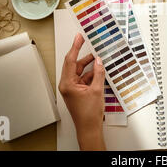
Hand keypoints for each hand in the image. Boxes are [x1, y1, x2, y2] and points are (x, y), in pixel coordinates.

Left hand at [58, 33, 105, 150]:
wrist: (89, 128)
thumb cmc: (89, 114)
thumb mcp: (96, 90)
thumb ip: (98, 73)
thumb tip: (98, 61)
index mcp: (67, 84)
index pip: (70, 60)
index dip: (75, 47)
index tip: (78, 37)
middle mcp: (67, 85)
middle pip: (74, 65)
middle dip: (83, 55)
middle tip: (86, 42)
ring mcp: (72, 88)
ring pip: (79, 71)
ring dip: (89, 66)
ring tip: (98, 59)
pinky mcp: (77, 92)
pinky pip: (83, 78)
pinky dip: (90, 74)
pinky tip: (99, 71)